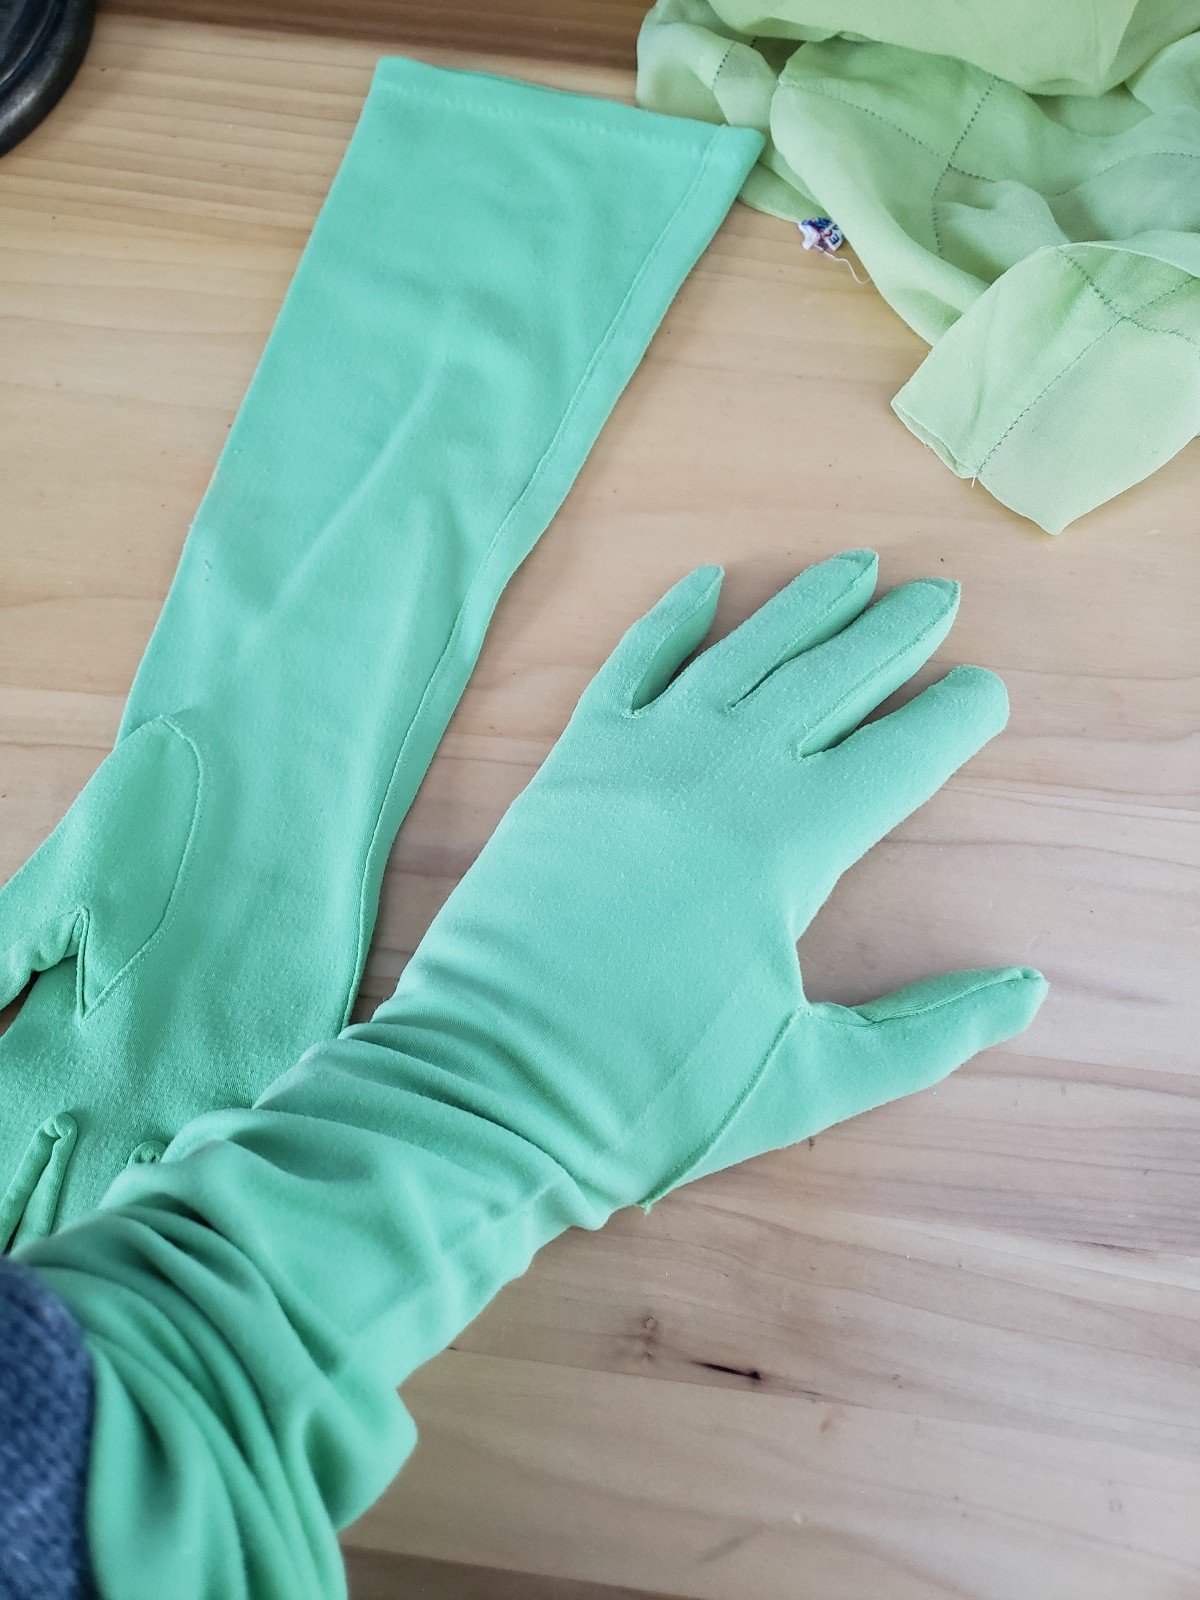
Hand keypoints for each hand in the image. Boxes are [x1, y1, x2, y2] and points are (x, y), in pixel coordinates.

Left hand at [358, 550, 1045, 1209]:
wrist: (487, 1091)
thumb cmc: (649, 1095)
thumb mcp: (807, 1082)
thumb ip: (926, 1033)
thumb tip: (1027, 989)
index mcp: (788, 847)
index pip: (897, 756)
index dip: (951, 718)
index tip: (986, 688)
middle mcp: (719, 776)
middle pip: (828, 680)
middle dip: (891, 635)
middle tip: (938, 594)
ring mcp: (638, 759)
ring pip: (741, 654)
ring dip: (803, 606)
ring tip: (854, 565)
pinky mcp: (570, 765)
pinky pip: (630, 665)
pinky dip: (670, 618)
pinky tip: (705, 580)